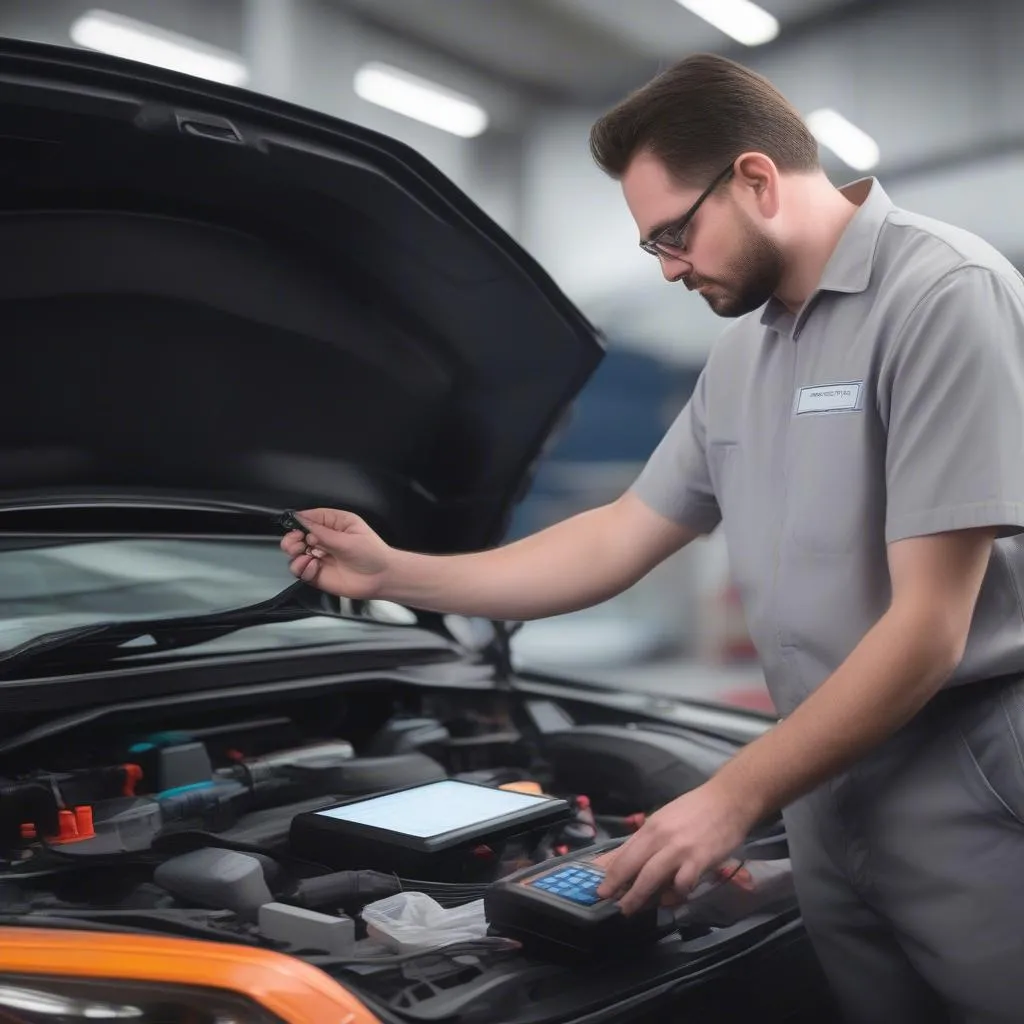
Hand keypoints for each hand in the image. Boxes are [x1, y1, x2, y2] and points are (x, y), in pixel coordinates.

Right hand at [279, 508, 391, 599]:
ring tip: (306, 556)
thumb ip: (323, 533)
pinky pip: (301, 570)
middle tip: (297, 544)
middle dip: (292, 539)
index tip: (295, 527)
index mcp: (334, 524)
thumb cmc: (372, 554)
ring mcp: (320, 557)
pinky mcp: (318, 574)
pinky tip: (313, 567)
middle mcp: (325, 539)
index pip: (310, 517)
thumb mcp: (348, 539)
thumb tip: (302, 522)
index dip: (299, 521)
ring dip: (295, 554)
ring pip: (295, 553)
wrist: (382, 578)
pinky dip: (302, 568)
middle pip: (297, 536)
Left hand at [595, 781, 755, 915]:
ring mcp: (679, 849)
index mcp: (651, 827)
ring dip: (638, 896)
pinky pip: (682, 883)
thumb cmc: (696, 809)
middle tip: (607, 901)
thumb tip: (631, 858)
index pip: (624, 852)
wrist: (728, 799)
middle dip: (617, 886)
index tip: (599, 886)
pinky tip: (675, 896)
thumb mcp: (665, 818)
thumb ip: (649, 839)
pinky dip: (676, 894)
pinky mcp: (699, 859)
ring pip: (651, 877)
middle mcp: (660, 837)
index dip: (610, 872)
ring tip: (630, 909)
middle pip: (631, 865)